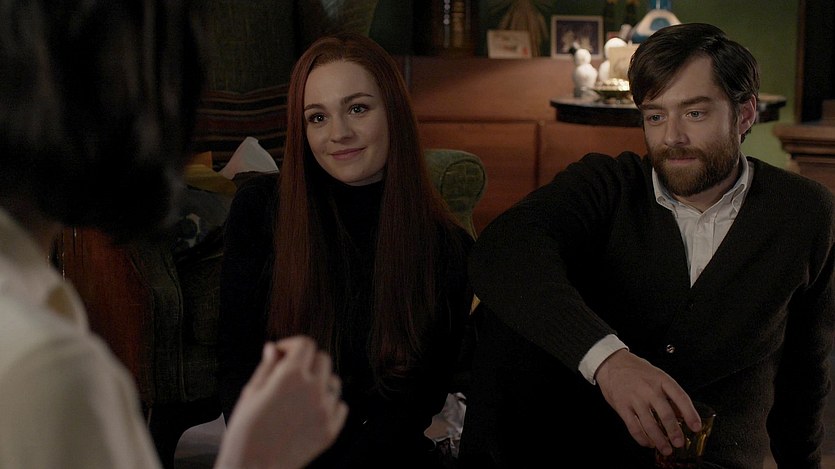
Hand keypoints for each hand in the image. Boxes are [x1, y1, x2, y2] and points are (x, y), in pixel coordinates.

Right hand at [215, 335, 347, 468]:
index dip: (292, 345)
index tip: (283, 353)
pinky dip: (329, 404)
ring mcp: (325, 410)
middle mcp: (313, 390)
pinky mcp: (331, 429)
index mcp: (291, 377)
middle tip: (291, 372)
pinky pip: (340, 406)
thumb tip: (273, 349)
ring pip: (334, 381)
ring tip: (300, 394)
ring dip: (320, 381)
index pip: (305, 344)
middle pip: (323, 358)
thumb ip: (267, 367)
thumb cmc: (245, 434)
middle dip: (307, 361)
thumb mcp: (250, 393)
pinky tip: (311, 410)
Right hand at [594, 349, 700, 455]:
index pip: (680, 398)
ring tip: (666, 449)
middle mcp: (649, 389)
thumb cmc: (636, 369)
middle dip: (674, 432)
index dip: (690, 414)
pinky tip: (648, 442)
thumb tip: (681, 413)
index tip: (696, 427)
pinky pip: (633, 427)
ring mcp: (634, 398)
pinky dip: (642, 438)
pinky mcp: (622, 406)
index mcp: (661, 379)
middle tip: (679, 443)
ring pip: (650, 424)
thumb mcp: (656, 375)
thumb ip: (668, 393)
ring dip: (659, 440)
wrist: (611, 363)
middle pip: (666, 414)